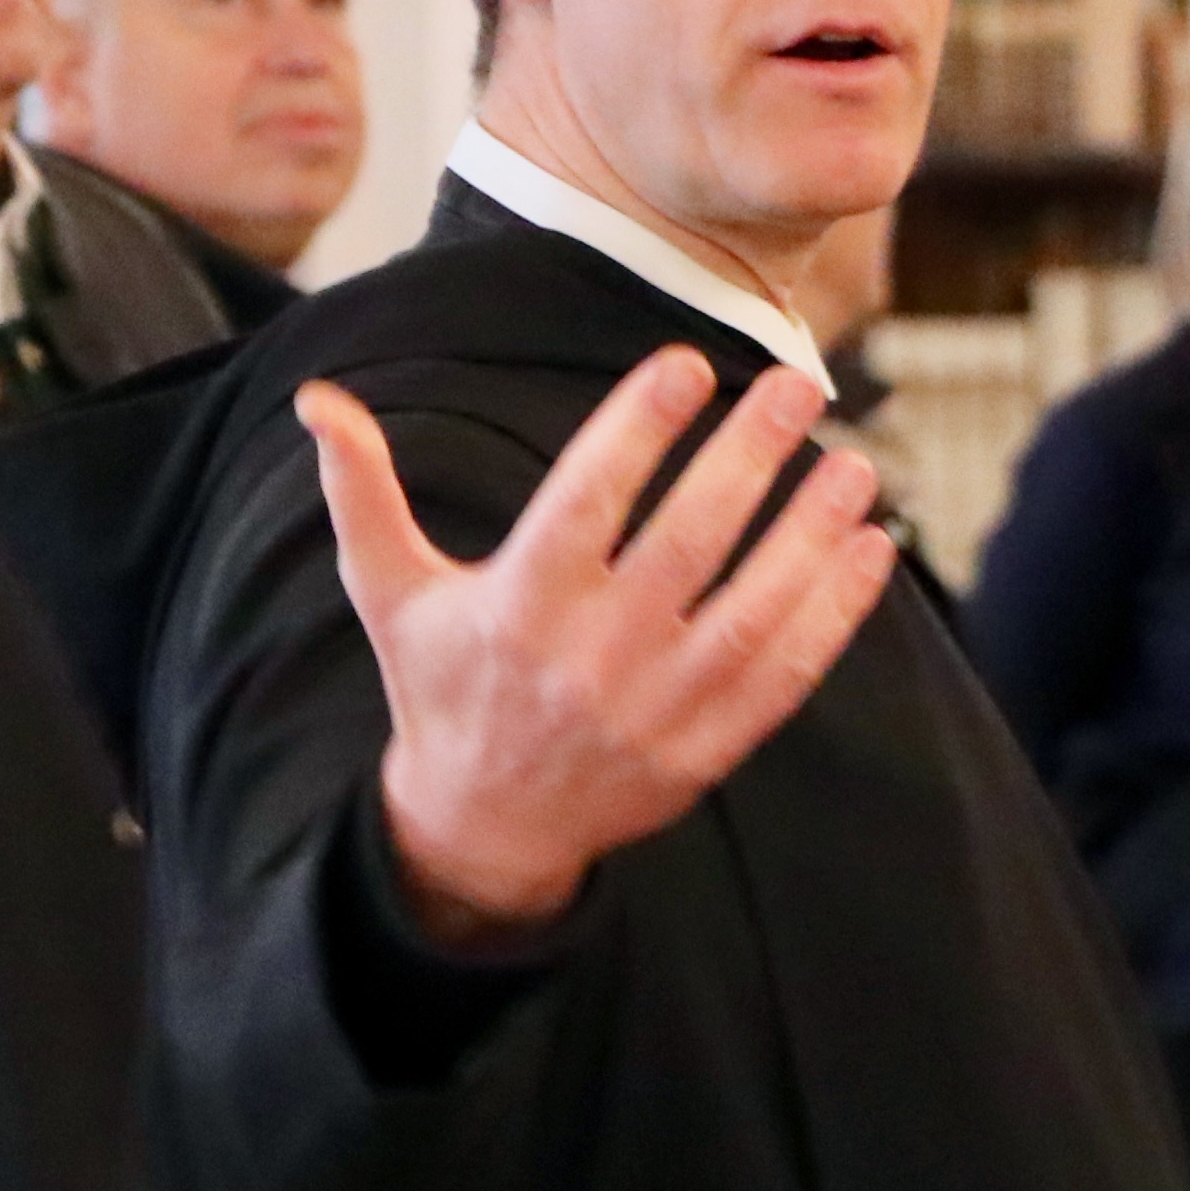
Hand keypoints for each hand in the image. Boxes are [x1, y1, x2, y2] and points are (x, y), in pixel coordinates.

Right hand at [303, 349, 896, 948]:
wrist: (482, 829)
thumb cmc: (441, 685)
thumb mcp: (390, 592)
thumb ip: (363, 492)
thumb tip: (317, 398)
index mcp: (516, 606)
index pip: (585, 502)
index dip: (635, 429)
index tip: (686, 361)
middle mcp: (589, 659)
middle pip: (686, 544)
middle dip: (748, 458)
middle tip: (799, 382)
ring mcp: (654, 710)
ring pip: (751, 610)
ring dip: (810, 534)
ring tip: (856, 461)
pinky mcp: (704, 751)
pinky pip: (784, 675)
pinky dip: (835, 614)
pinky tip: (872, 548)